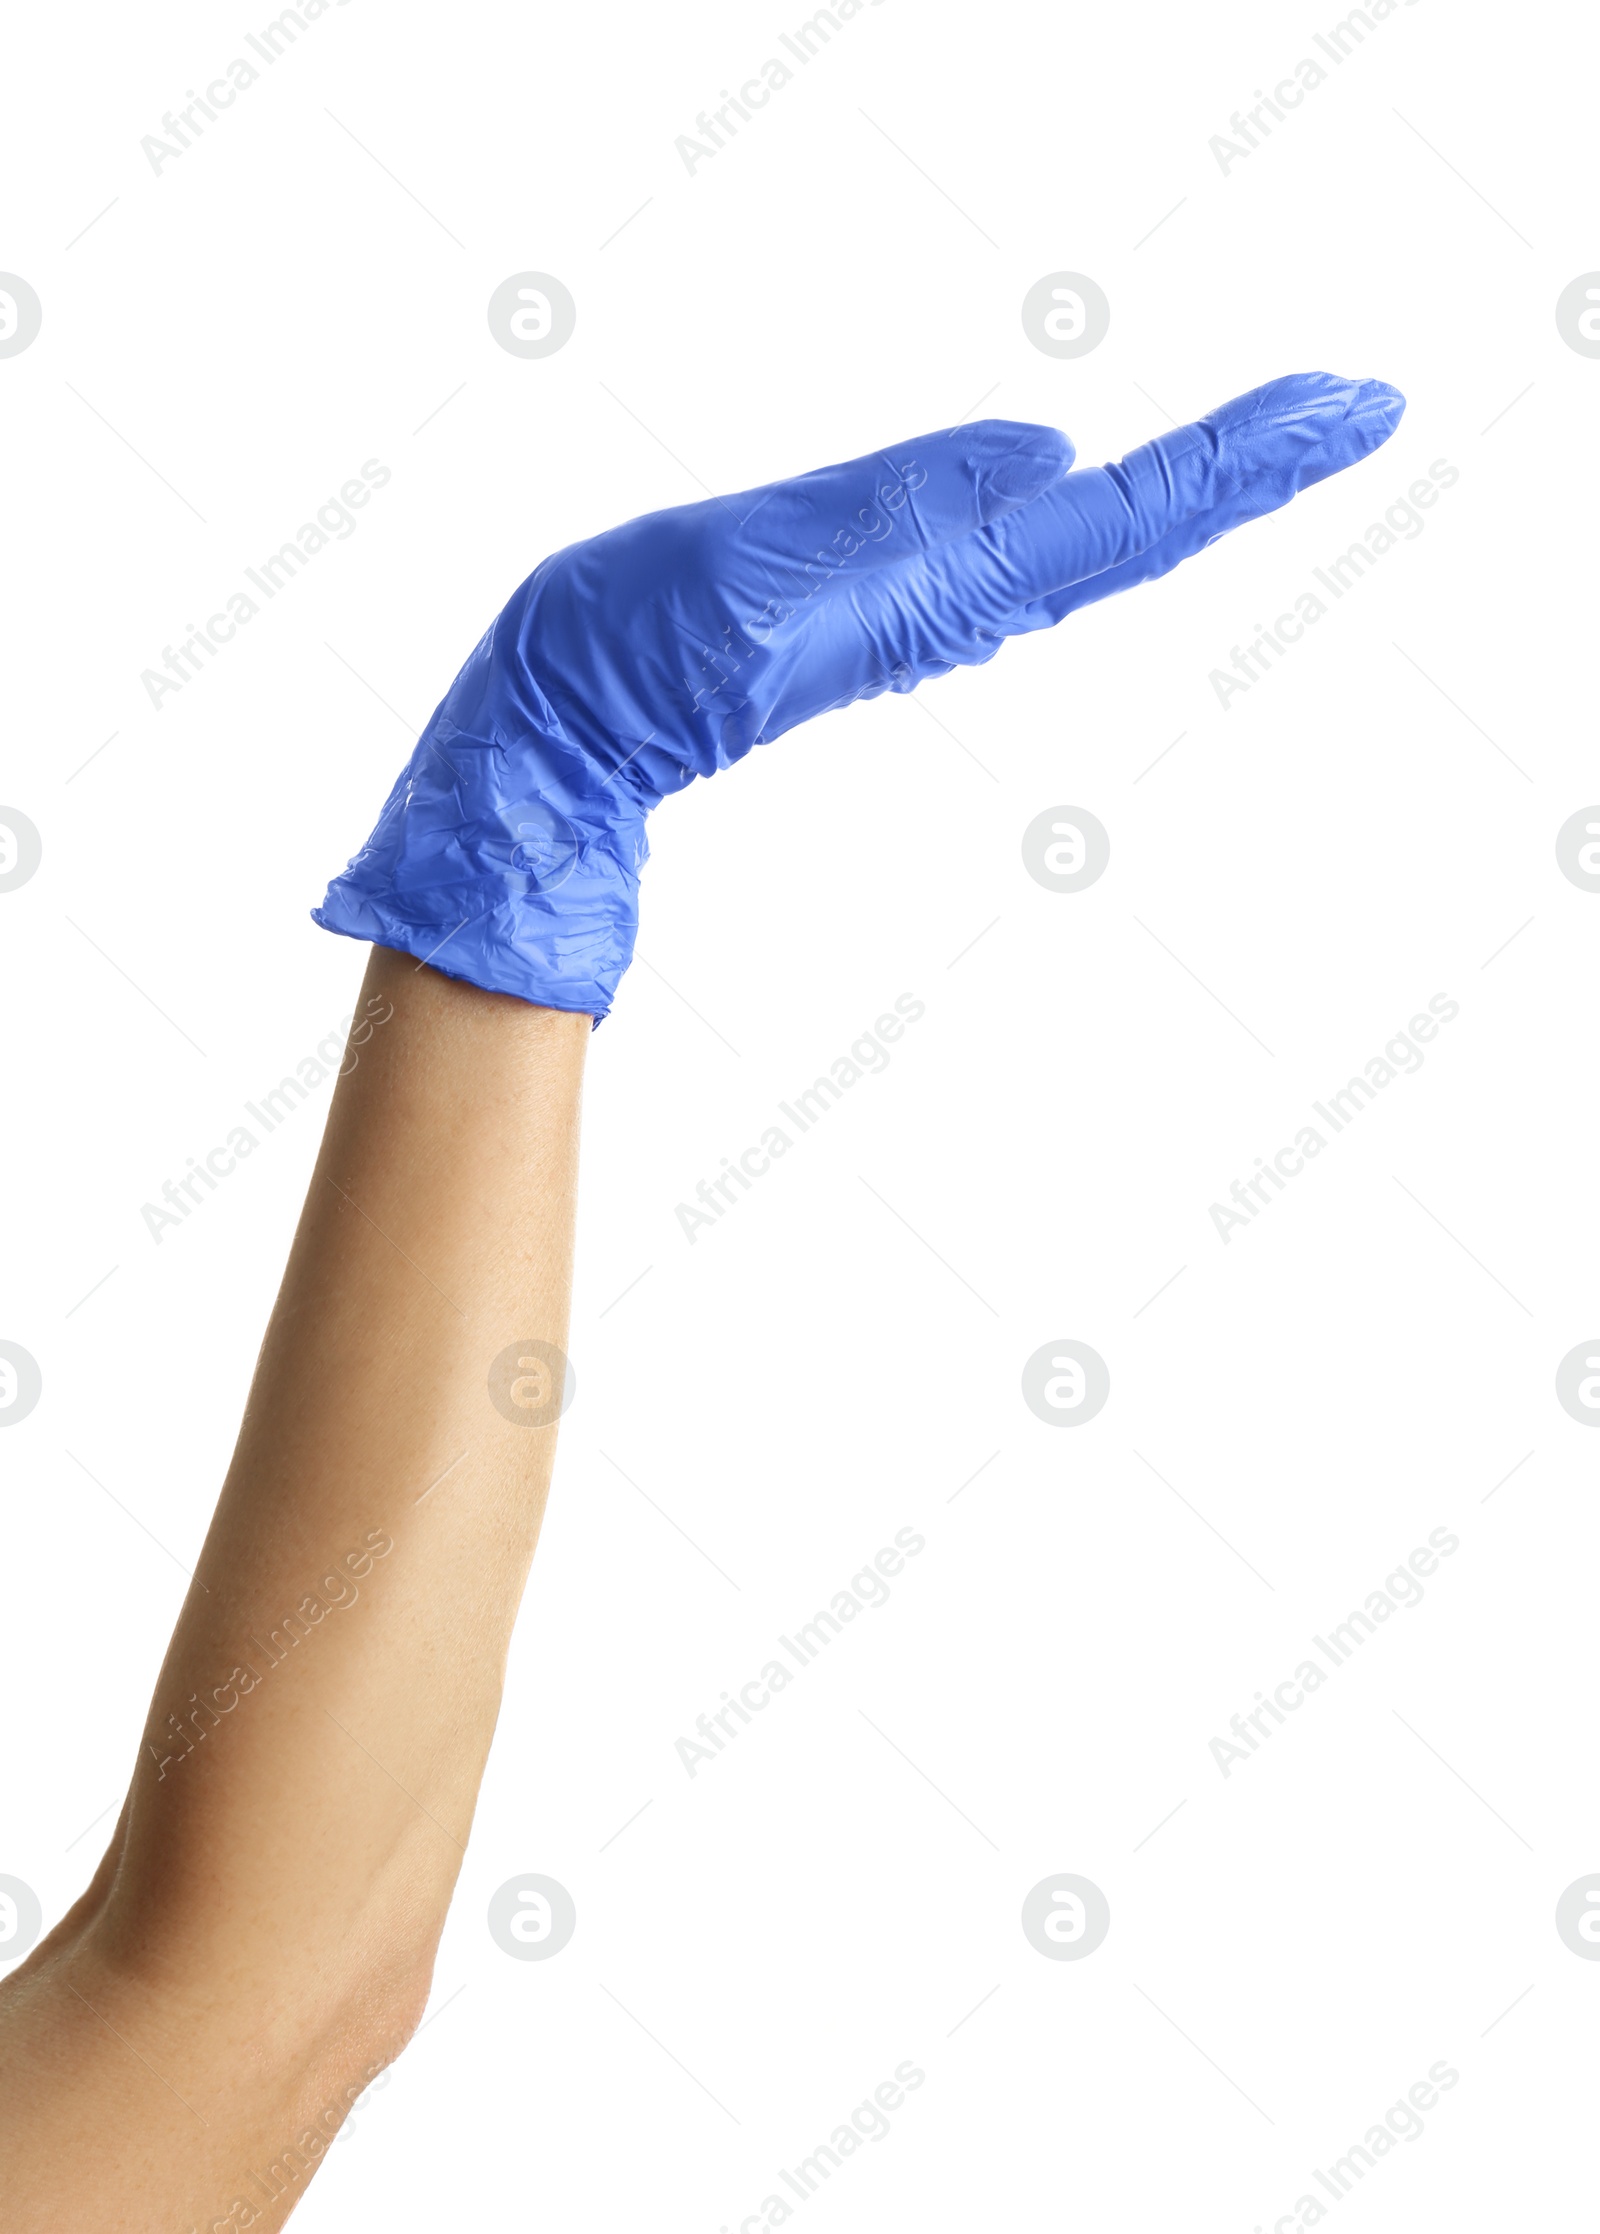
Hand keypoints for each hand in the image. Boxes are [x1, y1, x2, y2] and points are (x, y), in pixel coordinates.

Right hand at [314, 370, 1402, 1015]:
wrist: (558, 733)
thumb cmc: (624, 655)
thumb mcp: (754, 564)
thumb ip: (900, 506)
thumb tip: (1056, 452)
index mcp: (933, 590)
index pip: (1122, 518)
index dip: (1237, 461)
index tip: (1348, 410)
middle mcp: (955, 602)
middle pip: (1139, 528)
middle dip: (1254, 462)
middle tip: (1367, 401)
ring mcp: (924, 604)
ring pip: (1094, 540)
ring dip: (1197, 481)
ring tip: (1293, 424)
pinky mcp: (882, 598)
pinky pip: (1022, 544)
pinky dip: (1105, 507)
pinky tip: (1133, 489)